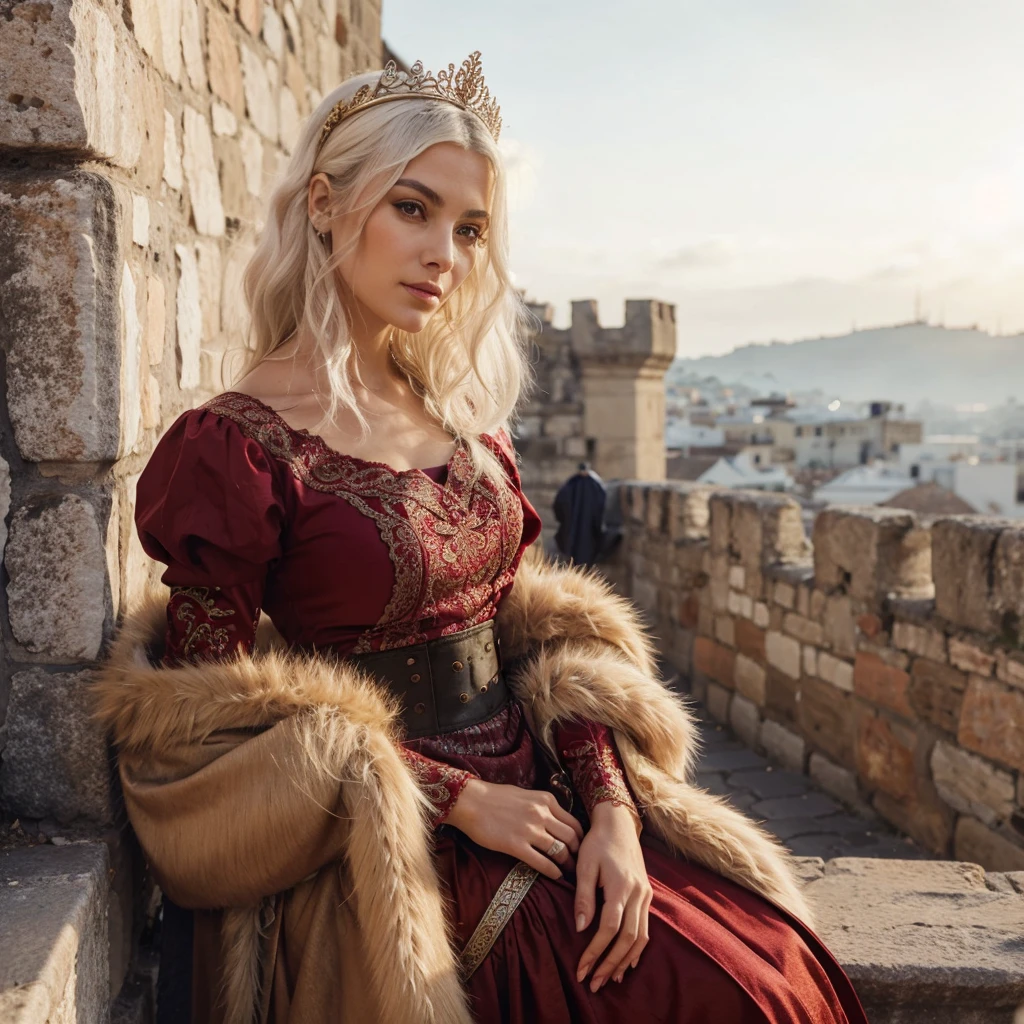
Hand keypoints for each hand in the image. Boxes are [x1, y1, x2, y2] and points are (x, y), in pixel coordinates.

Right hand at [446, 779, 584, 879]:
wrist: (471, 801)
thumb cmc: (495, 797)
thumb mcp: (526, 794)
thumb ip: (542, 806)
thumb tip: (555, 820)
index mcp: (546, 800)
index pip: (573, 822)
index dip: (580, 838)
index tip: (579, 847)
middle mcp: (542, 814)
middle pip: (571, 838)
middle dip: (577, 853)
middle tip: (577, 863)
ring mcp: (530, 830)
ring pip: (559, 851)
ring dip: (567, 864)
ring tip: (569, 872)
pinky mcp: (516, 845)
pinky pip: (542, 862)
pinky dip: (553, 871)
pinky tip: (556, 876)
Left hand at [574, 802, 652, 991]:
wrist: (619, 824)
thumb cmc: (597, 843)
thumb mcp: (585, 865)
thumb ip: (583, 896)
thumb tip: (579, 928)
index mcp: (621, 886)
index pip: (609, 928)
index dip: (595, 951)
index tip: (581, 968)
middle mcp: (637, 894)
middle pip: (627, 939)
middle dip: (609, 964)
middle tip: (593, 983)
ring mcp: (645, 895)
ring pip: (640, 938)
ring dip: (624, 961)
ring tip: (609, 978)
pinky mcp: (647, 895)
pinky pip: (645, 929)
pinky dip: (636, 949)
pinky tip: (626, 962)